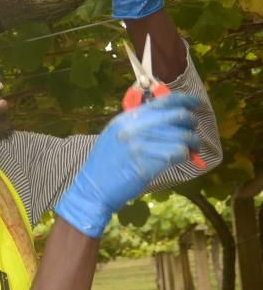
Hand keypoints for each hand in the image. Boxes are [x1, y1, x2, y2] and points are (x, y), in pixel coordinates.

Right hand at [55, 93, 198, 238]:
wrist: (93, 189)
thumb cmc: (106, 164)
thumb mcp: (116, 135)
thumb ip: (138, 124)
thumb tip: (169, 117)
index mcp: (127, 118)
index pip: (164, 101)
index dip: (186, 100)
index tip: (197, 104)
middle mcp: (134, 128)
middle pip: (178, 116)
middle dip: (192, 124)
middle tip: (192, 135)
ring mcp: (140, 145)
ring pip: (182, 137)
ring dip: (191, 144)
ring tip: (190, 151)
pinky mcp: (147, 163)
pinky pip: (177, 154)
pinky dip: (184, 157)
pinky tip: (180, 160)